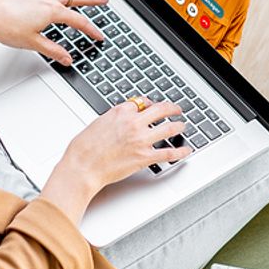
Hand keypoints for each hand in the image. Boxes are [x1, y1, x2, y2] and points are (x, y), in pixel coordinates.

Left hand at [0, 0, 106, 65]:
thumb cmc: (4, 25)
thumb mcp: (32, 43)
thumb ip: (53, 50)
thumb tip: (66, 58)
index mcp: (52, 11)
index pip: (79, 21)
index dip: (91, 30)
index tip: (99, 36)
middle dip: (92, 0)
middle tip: (104, 0)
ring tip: (80, 0)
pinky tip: (52, 0)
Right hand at [41, 98, 191, 223]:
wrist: (82, 166)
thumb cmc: (83, 148)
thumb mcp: (97, 123)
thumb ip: (113, 119)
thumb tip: (120, 119)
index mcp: (120, 112)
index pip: (141, 102)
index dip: (149, 104)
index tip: (153, 106)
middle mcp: (133, 123)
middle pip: (160, 110)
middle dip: (171, 108)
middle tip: (176, 109)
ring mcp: (141, 139)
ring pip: (168, 128)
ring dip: (178, 126)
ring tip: (182, 126)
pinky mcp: (144, 157)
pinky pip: (168, 153)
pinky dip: (180, 152)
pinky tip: (186, 150)